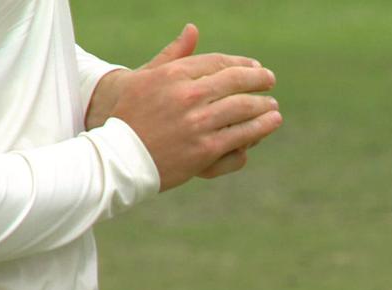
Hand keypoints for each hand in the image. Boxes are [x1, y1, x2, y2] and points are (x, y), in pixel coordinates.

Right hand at [95, 25, 282, 191]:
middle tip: (270, 82)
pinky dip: (256, 133)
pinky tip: (264, 129)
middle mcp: (189, 96)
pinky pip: (240, 139)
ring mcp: (199, 125)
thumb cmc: (128, 117)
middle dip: (260, 80)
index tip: (255, 67)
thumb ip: (172, 54)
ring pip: (245, 110)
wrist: (118, 159)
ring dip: (264, 108)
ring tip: (273, 109)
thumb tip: (193, 29)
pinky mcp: (205, 151)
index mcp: (175, 75)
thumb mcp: (144, 79)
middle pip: (238, 82)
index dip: (243, 64)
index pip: (220, 62)